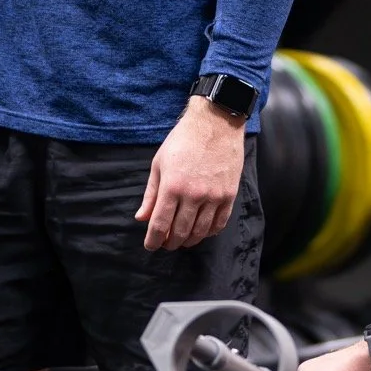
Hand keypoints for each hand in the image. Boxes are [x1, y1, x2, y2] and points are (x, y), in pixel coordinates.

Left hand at [136, 95, 246, 250]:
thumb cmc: (183, 141)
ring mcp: (213, 196)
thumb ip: (151, 194)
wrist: (215, 124)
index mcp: (172, 186)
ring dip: (189, 240)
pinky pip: (219, 223)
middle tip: (166, 243)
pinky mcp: (229, 194)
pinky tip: (202, 232)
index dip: (153, 240)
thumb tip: (141, 217)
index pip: (160, 224)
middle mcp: (193, 194)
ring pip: (200, 231)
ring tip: (182, 240)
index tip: (150, 246)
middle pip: (180, 231)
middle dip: (170, 242)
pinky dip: (209, 232)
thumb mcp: (159, 164)